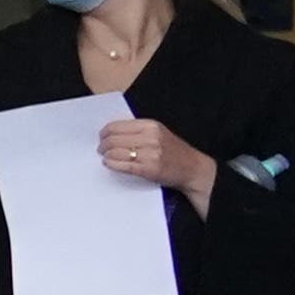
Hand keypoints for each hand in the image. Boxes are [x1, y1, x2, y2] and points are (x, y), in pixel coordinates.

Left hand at [96, 114, 218, 212]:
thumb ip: (137, 130)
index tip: (101, 137)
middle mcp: (150, 138)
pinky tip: (109, 163)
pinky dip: (111, 164)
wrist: (193, 168)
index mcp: (150, 125)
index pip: (115, 126)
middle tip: (101, 150)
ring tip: (106, 157)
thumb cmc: (173, 151)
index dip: (104, 133)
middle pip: (112, 139)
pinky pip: (122, 165)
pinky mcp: (149, 169)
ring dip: (106, 155)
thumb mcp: (158, 133)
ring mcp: (150, 154)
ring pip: (114, 152)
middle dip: (103, 145)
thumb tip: (110, 133)